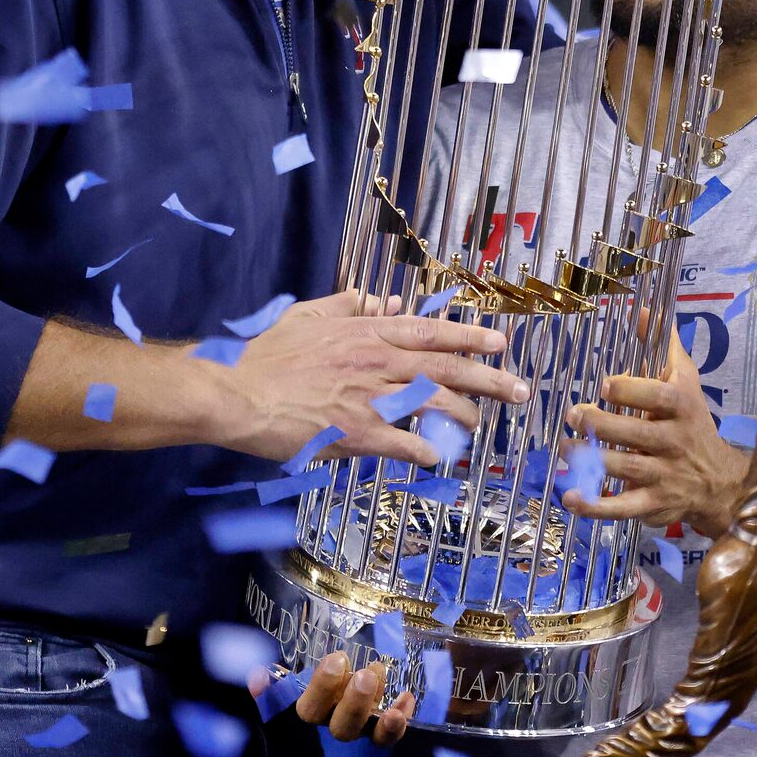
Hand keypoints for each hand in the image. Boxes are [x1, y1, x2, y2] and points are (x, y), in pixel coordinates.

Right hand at [223, 290, 527, 467]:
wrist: (237, 392)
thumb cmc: (267, 356)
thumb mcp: (308, 317)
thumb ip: (347, 306)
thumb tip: (377, 299)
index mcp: (366, 332)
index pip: (431, 331)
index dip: (470, 336)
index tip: (500, 341)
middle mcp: (376, 360)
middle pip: (446, 366)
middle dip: (489, 378)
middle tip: (520, 389)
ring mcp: (368, 397)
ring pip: (433, 403)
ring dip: (464, 416)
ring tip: (480, 426)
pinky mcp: (356, 432)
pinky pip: (404, 441)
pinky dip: (426, 449)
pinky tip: (438, 457)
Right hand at [285, 649, 412, 746]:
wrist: (338, 698)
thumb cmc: (314, 687)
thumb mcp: (289, 681)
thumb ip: (273, 683)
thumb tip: (256, 675)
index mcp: (311, 713)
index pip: (310, 710)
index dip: (322, 688)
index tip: (337, 658)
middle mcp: (334, 725)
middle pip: (342, 727)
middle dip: (355, 702)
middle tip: (365, 675)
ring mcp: (360, 730)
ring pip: (368, 731)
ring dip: (379, 709)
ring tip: (386, 681)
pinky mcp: (382, 732)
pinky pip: (391, 733)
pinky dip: (401, 715)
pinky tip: (407, 697)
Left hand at [560, 331, 746, 537]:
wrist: (718, 480)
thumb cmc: (693, 422)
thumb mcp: (686, 381)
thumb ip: (664, 348)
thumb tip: (642, 309)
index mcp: (682, 407)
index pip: (659, 398)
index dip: (632, 391)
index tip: (605, 383)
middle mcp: (674, 442)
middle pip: (637, 434)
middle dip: (602, 424)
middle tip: (574, 414)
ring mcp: (663, 475)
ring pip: (625, 469)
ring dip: (591, 460)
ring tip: (564, 448)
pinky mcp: (653, 504)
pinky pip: (622, 508)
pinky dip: (594, 507)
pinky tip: (569, 497)